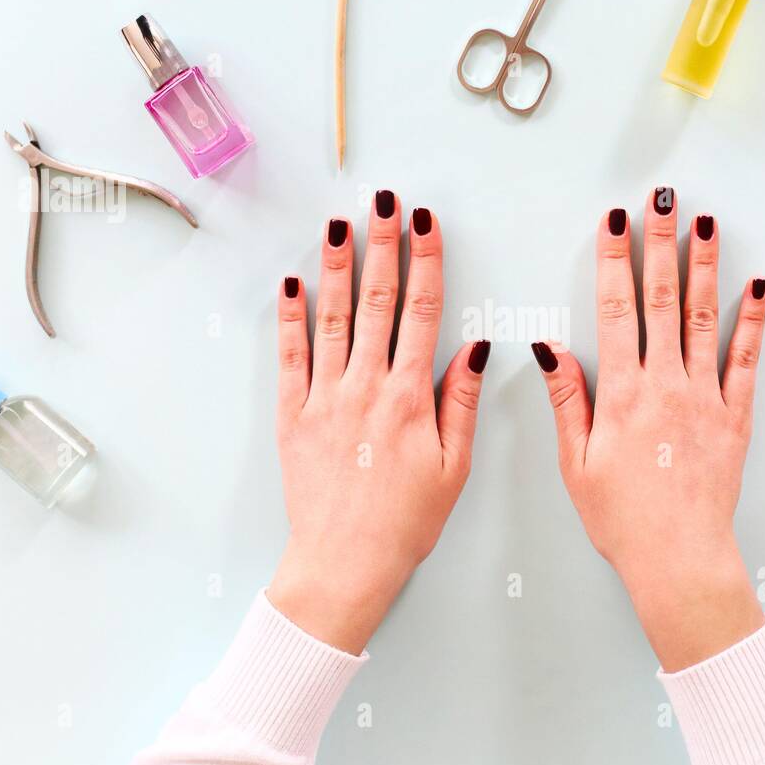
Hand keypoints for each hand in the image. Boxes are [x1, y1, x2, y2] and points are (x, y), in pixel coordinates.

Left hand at [268, 193, 489, 653]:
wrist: (345, 562)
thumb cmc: (404, 522)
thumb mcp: (453, 468)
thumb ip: (461, 403)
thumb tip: (474, 348)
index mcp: (410, 398)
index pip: (423, 313)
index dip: (426, 262)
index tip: (426, 223)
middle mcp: (365, 387)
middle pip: (377, 301)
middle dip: (383, 245)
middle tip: (384, 201)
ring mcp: (325, 398)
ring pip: (332, 318)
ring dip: (336, 266)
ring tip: (340, 224)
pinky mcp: (293, 415)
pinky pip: (290, 357)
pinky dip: (289, 318)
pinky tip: (291, 284)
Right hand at [533, 188, 764, 671]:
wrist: (680, 558)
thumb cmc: (623, 520)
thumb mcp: (576, 463)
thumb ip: (568, 400)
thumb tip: (549, 349)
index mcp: (622, 394)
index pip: (614, 310)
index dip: (613, 260)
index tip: (613, 222)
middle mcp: (666, 384)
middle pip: (662, 299)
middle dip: (660, 243)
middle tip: (662, 200)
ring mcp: (706, 397)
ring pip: (705, 317)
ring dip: (705, 266)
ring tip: (706, 224)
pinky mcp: (736, 416)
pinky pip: (746, 360)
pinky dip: (753, 321)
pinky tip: (757, 288)